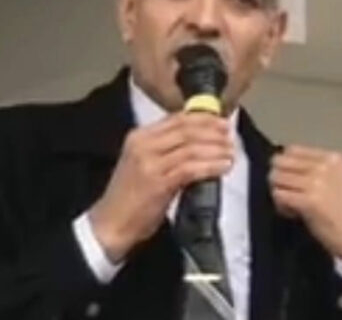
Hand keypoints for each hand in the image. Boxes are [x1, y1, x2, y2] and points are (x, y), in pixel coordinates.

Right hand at [89, 112, 233, 262]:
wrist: (110, 223)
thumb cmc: (129, 197)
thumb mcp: (143, 164)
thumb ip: (165, 151)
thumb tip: (199, 143)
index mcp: (138, 137)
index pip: (175, 119)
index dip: (202, 118)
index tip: (220, 121)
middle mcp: (142, 145)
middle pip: (185, 130)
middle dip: (212, 131)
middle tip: (230, 135)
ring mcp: (149, 163)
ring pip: (191, 148)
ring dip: (215, 149)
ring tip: (231, 152)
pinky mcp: (158, 183)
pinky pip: (190, 169)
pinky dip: (210, 166)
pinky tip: (223, 167)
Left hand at [269, 145, 341, 266]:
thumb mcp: (335, 180)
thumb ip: (312, 169)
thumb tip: (280, 165)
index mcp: (332, 158)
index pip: (291, 150)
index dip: (286, 166)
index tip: (294, 183)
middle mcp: (324, 166)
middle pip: (280, 161)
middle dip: (278, 178)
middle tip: (288, 193)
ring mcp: (316, 182)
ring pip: (276, 177)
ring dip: (279, 192)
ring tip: (291, 205)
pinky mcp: (308, 200)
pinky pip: (278, 195)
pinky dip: (281, 205)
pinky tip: (293, 214)